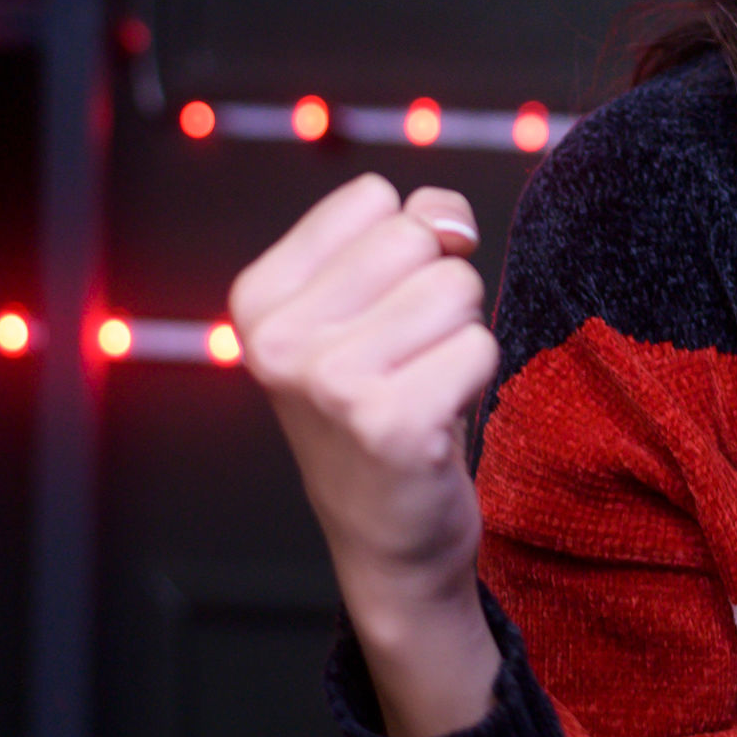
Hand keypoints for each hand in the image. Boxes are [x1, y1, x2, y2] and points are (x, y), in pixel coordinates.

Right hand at [230, 174, 502, 736]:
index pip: (374, 198)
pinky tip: (436, 422)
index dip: (403, 250)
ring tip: (420, 387)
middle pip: (418, 237)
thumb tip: (449, 224)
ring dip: (459, 337)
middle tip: (406, 359)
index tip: (377, 319)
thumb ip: (412, 226)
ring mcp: (328, 383)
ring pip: (456, 287)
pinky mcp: (388, 424)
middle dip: (436, 292)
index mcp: (257, 298)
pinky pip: (479, 347)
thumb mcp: (371, 302)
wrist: (387, 538)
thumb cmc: (385, 403)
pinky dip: (474, 380)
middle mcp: (277, 340)